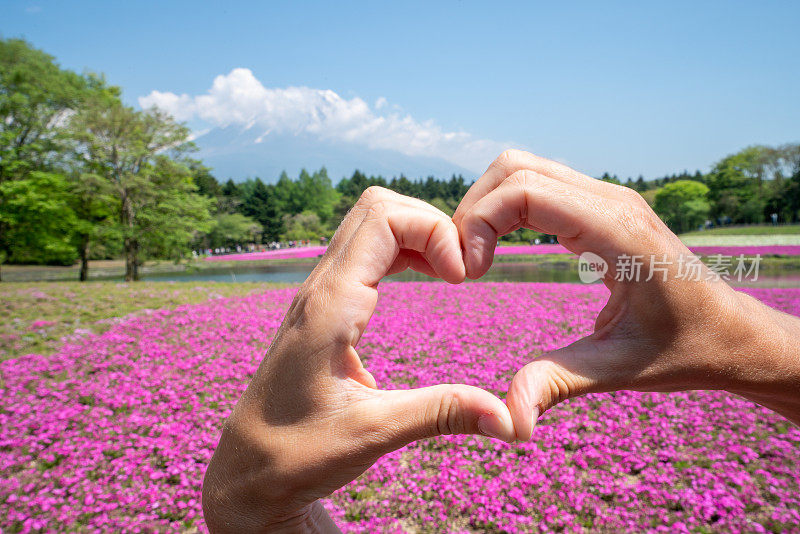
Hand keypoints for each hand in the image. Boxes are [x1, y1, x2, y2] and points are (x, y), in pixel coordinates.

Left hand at [202, 187, 515, 532]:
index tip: (463, 278)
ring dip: (418, 234)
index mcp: (330, 307)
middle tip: (462, 270)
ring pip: (370, 223)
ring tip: (452, 273)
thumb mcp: (375, 433)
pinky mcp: (324, 306)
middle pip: (378, 206)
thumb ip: (443, 414)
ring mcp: (319, 293)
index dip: (435, 231)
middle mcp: (320, 288)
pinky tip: (429, 278)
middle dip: (431, 223)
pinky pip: (365, 250)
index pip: (384, 219)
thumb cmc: (298, 455)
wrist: (247, 471)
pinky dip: (404, 249)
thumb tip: (512, 420)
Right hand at [454, 149, 799, 440]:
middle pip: (514, 168)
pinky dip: (505, 209)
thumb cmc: (684, 349)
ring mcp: (606, 198)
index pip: (523, 189)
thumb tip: (509, 419)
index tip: (469, 275)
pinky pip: (538, 186)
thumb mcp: (618, 369)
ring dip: (486, 207)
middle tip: (463, 266)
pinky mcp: (600, 207)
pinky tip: (499, 250)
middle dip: (473, 210)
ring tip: (474, 259)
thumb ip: (557, 383)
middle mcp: (610, 201)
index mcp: (615, 230)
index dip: (479, 223)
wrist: (731, 332)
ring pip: (523, 170)